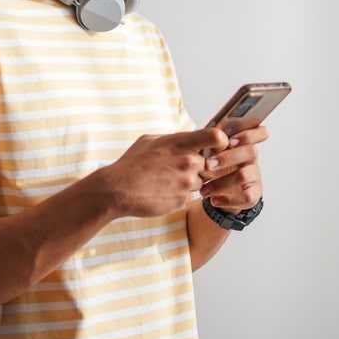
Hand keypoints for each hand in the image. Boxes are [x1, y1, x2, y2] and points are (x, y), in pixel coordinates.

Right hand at [102, 128, 228, 217]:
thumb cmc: (131, 163)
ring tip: (167, 181)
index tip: (215, 147)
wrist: (118, 189)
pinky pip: (188, 197)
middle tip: (179, 169)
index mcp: (181, 143)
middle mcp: (188, 162)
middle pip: (210, 164)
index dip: (221, 143)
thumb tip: (185, 138)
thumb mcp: (150, 140)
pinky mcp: (182, 200)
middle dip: (199, 168)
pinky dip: (178, 194)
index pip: (217, 137)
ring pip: (200, 182)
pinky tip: (162, 191)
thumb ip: (172, 138)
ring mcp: (187, 182)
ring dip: (189, 182)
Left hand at [197, 126, 266, 212]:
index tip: (230, 141)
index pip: (260, 132)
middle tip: (208, 165)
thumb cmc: (216, 166)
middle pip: (250, 151)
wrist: (221, 191)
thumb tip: (205, 135)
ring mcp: (255, 176)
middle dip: (227, 158)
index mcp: (244, 143)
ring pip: (243, 175)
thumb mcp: (213, 152)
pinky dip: (227, 200)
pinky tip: (213, 200)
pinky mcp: (254, 194)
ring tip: (204, 189)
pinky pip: (246, 197)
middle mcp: (252, 158)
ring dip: (220, 183)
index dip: (249, 134)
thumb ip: (213, 143)